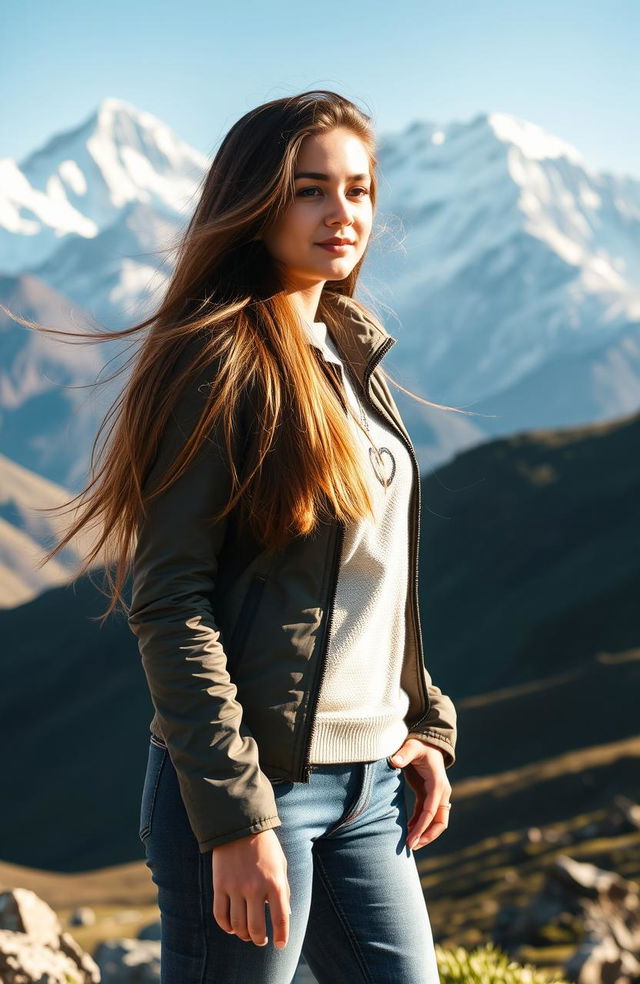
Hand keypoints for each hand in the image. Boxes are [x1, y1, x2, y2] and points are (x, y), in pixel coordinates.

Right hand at [211, 828, 290, 948]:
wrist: (240, 825)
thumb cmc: (265, 846)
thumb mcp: (281, 865)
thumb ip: (283, 890)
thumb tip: (285, 915)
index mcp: (275, 882)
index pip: (280, 919)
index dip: (282, 937)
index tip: (280, 945)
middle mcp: (256, 888)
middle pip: (255, 928)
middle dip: (259, 940)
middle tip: (261, 940)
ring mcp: (236, 887)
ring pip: (237, 925)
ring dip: (243, 935)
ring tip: (247, 934)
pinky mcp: (220, 885)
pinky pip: (220, 915)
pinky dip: (226, 927)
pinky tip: (231, 927)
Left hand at [389, 738, 451, 849]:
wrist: (428, 742)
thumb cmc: (419, 744)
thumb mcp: (412, 745)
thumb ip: (404, 753)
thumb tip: (394, 762)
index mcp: (438, 783)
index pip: (431, 810)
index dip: (422, 827)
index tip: (411, 840)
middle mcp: (441, 792)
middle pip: (440, 822)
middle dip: (427, 836)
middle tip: (411, 847)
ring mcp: (436, 795)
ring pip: (436, 821)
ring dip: (424, 833)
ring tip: (408, 844)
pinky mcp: (428, 795)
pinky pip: (426, 815)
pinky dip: (419, 824)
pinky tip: (408, 831)